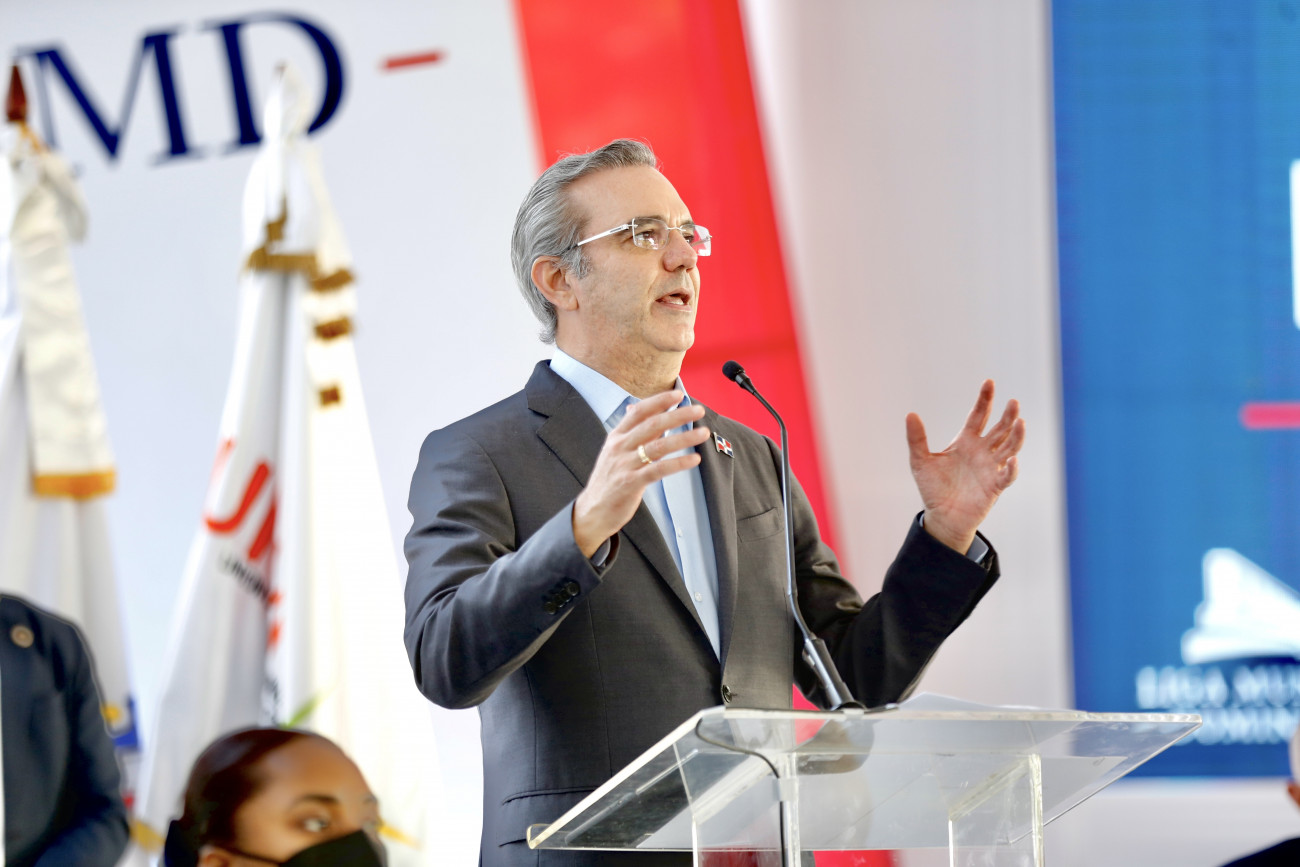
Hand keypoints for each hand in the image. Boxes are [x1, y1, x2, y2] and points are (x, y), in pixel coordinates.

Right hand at [573, 391, 710, 556]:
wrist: (592, 511)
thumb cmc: (609, 481)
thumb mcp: (616, 453)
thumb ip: (632, 434)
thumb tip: (640, 411)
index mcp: (616, 437)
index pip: (639, 412)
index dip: (659, 401)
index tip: (678, 394)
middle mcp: (619, 447)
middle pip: (652, 424)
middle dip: (677, 415)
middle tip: (698, 410)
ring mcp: (624, 465)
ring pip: (659, 446)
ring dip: (684, 437)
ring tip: (703, 433)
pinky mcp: (631, 483)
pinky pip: (659, 469)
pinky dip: (678, 463)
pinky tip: (694, 459)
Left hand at [905, 380, 1024, 553]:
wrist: (942, 516)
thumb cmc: (933, 488)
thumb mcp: (920, 461)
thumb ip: (917, 439)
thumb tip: (910, 414)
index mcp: (966, 441)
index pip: (978, 415)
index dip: (985, 399)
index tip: (990, 382)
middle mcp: (982, 451)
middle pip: (999, 428)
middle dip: (1007, 415)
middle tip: (1013, 402)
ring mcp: (990, 467)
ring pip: (1009, 447)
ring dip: (1016, 435)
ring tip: (1020, 421)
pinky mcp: (995, 486)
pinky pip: (1007, 475)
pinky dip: (1011, 468)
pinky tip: (1012, 459)